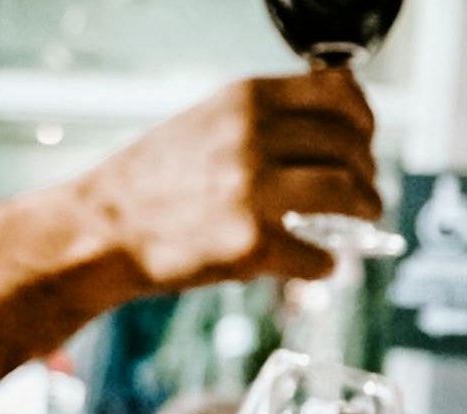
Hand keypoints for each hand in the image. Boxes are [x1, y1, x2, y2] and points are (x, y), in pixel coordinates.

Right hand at [84, 71, 379, 288]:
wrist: (100, 232)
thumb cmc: (145, 185)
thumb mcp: (203, 126)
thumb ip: (257, 125)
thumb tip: (315, 142)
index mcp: (246, 101)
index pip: (338, 92)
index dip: (364, 119)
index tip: (364, 141)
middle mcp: (255, 138)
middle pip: (349, 145)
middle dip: (367, 172)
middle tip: (366, 193)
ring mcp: (253, 193)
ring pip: (345, 193)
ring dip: (365, 210)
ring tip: (363, 222)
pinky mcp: (248, 246)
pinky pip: (314, 255)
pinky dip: (327, 265)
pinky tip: (323, 267)